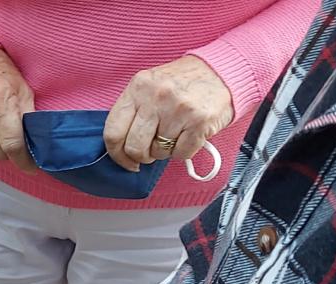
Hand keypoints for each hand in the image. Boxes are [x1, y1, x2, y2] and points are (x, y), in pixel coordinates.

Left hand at [104, 55, 232, 171]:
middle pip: (134, 147)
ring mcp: (178, 109)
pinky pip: (181, 154)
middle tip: (151, 150)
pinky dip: (184, 151)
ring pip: (159, 152)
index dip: (117, 154)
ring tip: (175, 132)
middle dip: (142, 156)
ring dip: (166, 150)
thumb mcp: (150, 85)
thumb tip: (120, 147)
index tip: (125, 160)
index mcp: (138, 87)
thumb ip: (133, 110)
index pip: (113, 131)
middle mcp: (156, 96)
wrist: (222, 71)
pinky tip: (189, 134)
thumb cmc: (183, 83)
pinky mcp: (199, 122)